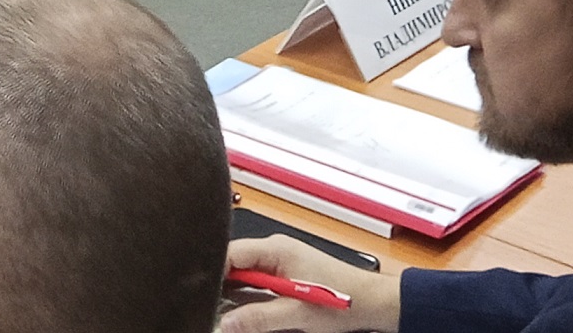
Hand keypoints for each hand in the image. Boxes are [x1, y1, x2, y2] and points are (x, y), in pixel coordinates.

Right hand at [223, 236, 403, 330]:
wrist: (373, 302)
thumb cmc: (343, 300)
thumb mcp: (296, 315)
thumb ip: (259, 317)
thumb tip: (226, 323)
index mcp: (275, 249)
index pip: (231, 253)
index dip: (213, 273)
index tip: (200, 294)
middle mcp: (275, 249)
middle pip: (235, 264)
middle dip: (223, 288)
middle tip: (213, 309)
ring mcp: (280, 260)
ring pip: (245, 276)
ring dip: (237, 296)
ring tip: (227, 313)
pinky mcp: (286, 273)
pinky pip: (258, 283)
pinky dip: (251, 298)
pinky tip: (246, 313)